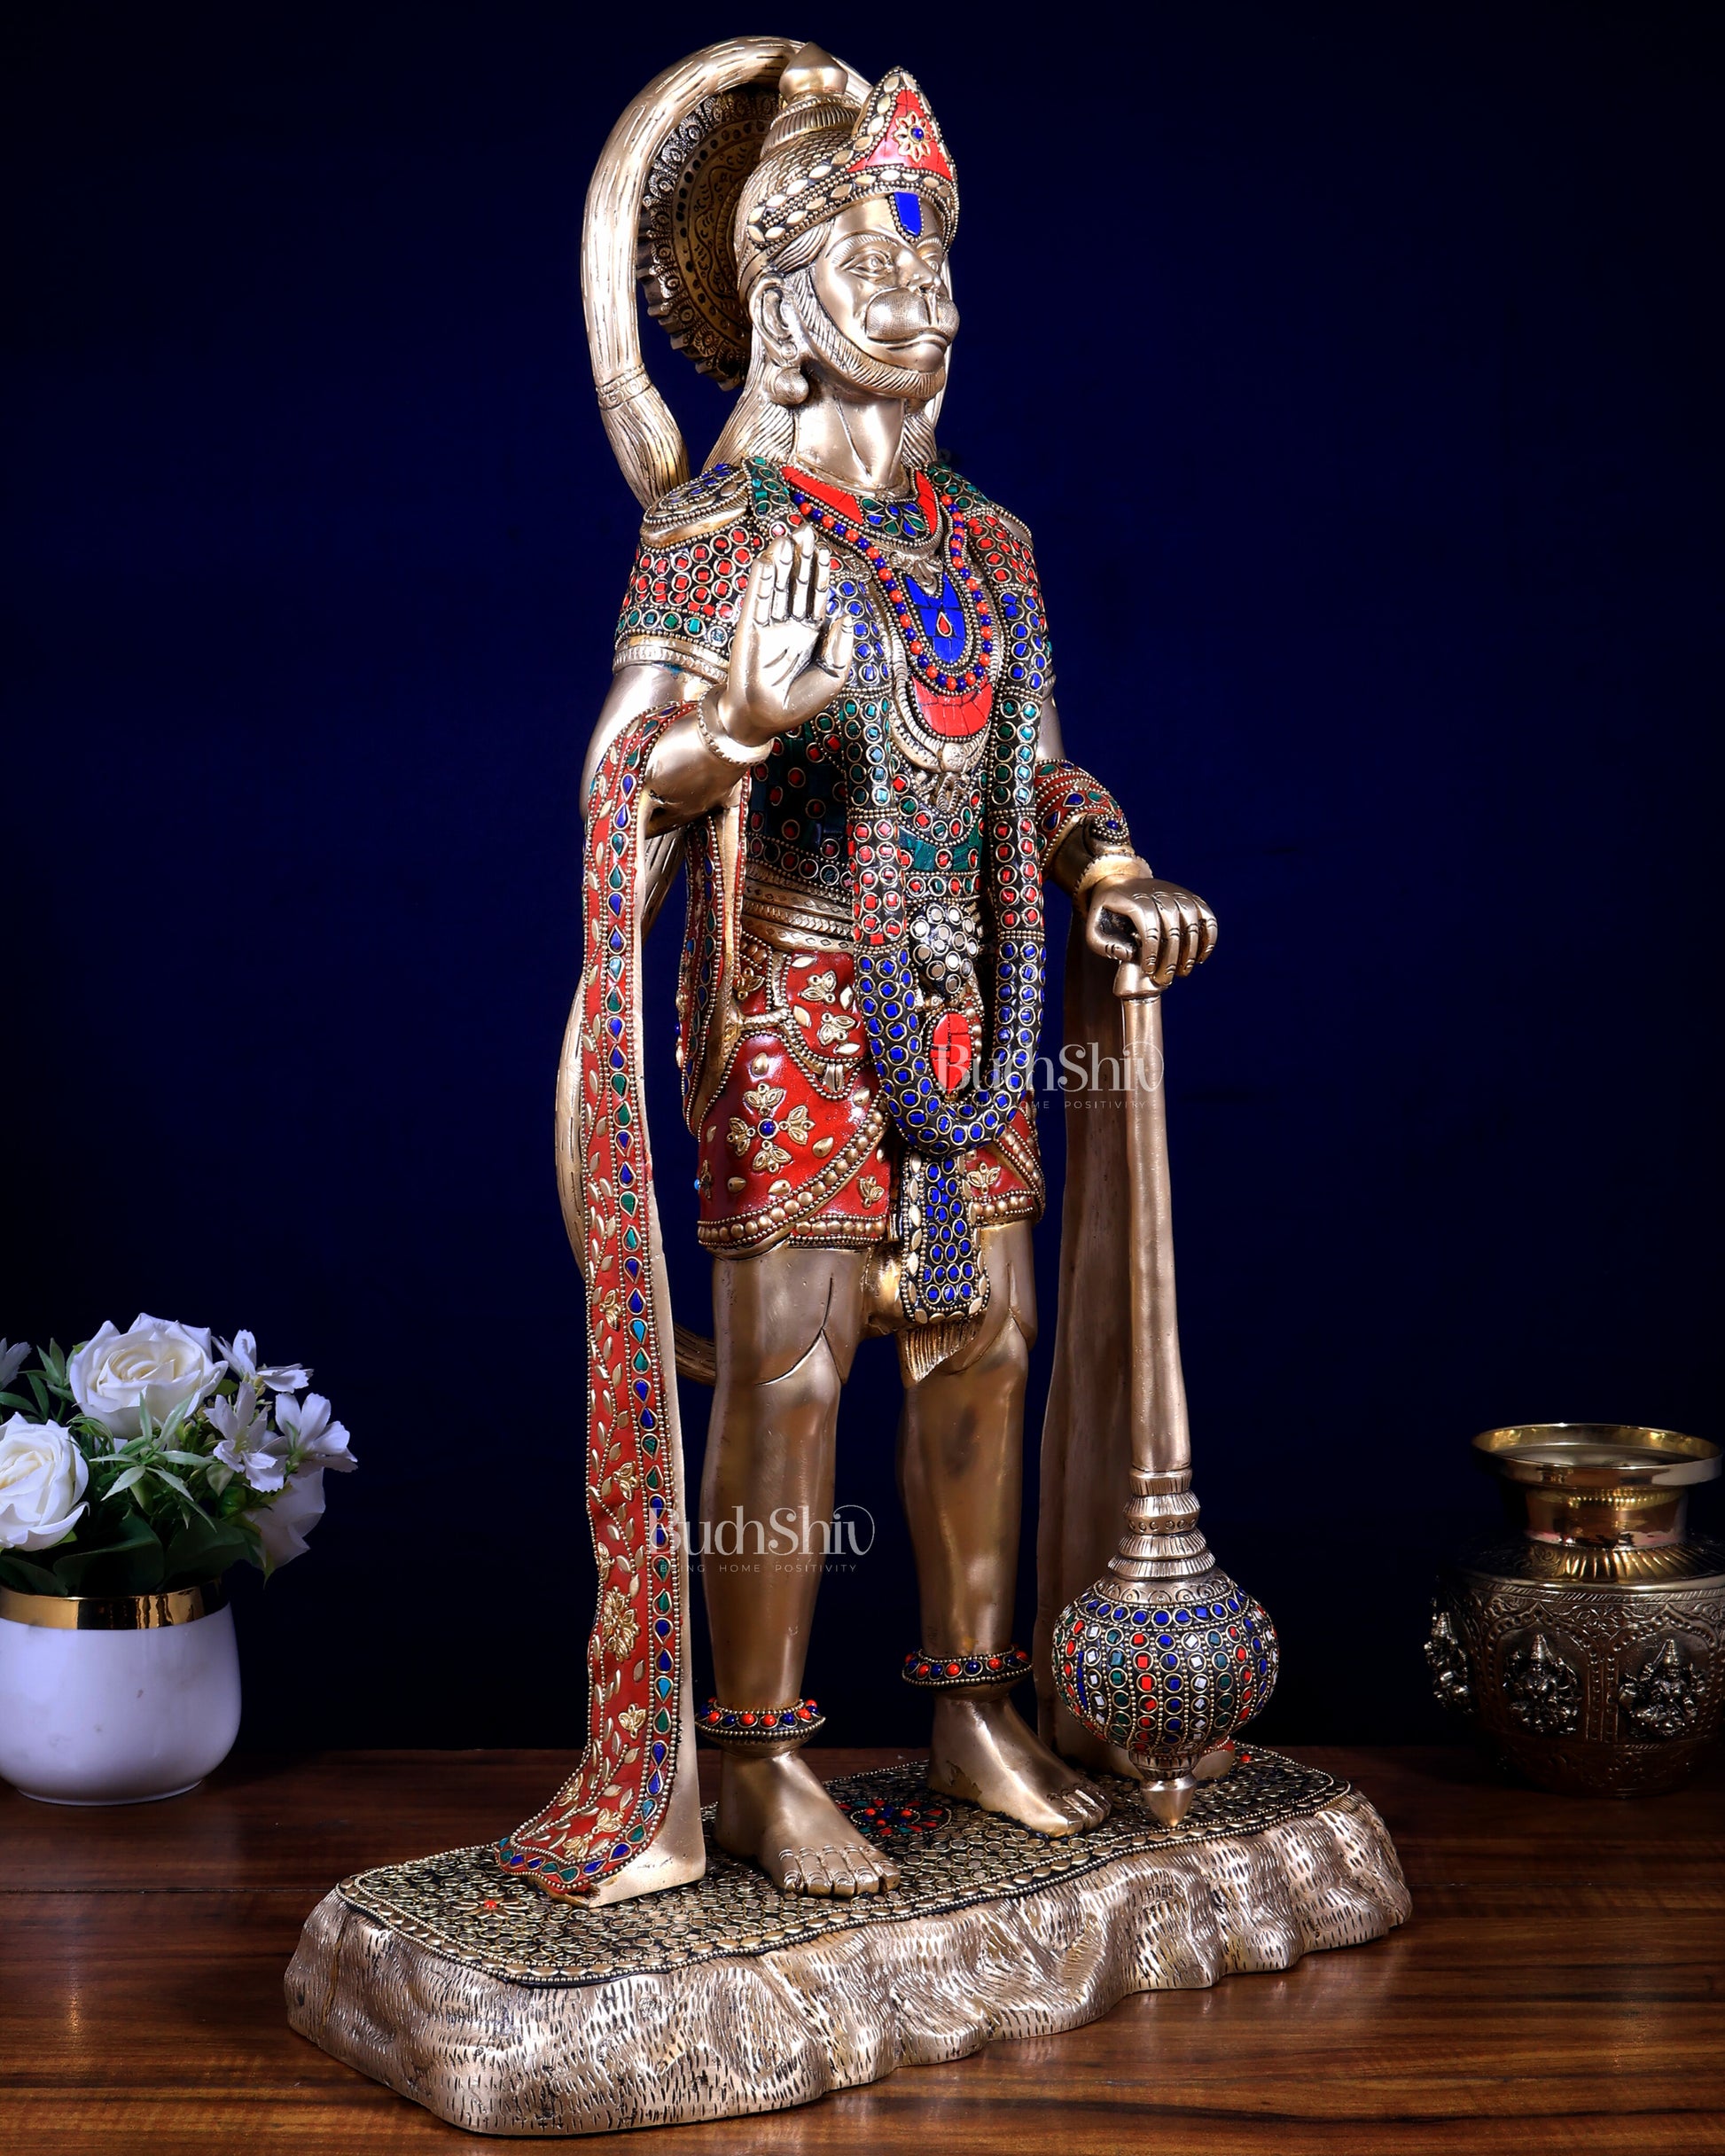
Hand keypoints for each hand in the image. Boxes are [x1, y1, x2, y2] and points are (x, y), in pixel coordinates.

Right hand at [708, 524, 854, 750]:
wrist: (765, 719)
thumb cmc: (798, 702)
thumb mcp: (833, 677)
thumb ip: (841, 647)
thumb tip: (846, 615)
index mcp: (811, 633)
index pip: (816, 596)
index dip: (821, 573)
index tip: (825, 552)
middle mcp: (790, 624)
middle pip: (797, 583)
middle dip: (802, 557)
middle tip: (804, 530)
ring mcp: (769, 624)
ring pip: (777, 585)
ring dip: (782, 561)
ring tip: (787, 536)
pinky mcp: (749, 628)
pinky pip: (757, 598)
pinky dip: (763, 579)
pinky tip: (769, 559)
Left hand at [1083, 862, 1217, 987]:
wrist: (1121, 886)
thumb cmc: (1107, 914)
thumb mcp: (1094, 929)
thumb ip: (1103, 945)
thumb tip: (1131, 953)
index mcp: (1134, 900)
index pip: (1149, 926)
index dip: (1151, 952)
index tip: (1149, 970)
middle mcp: (1159, 892)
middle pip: (1172, 927)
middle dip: (1170, 958)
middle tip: (1165, 979)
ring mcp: (1177, 894)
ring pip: (1191, 922)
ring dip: (1190, 951)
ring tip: (1182, 972)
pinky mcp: (1190, 898)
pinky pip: (1206, 916)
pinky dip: (1209, 937)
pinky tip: (1201, 958)